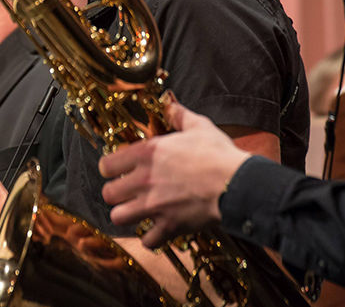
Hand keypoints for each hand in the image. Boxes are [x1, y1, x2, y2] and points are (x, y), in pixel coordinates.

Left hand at [98, 99, 250, 247]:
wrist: (237, 183)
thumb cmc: (218, 154)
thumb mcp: (198, 126)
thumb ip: (179, 115)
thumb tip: (170, 103)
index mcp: (147, 153)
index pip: (107, 165)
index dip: (109, 168)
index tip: (116, 170)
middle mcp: (144, 180)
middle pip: (108, 193)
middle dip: (115, 194)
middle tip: (126, 193)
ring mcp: (155, 205)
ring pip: (119, 217)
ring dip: (127, 216)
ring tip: (137, 212)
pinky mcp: (169, 226)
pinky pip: (148, 240)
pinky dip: (151, 238)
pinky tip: (157, 231)